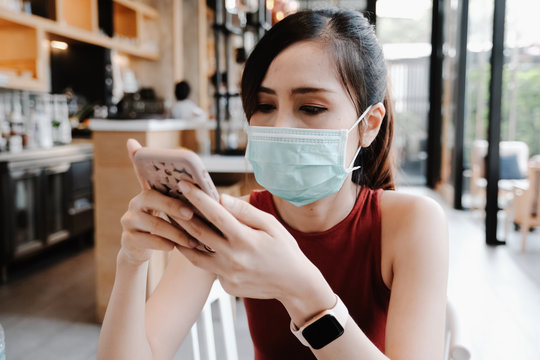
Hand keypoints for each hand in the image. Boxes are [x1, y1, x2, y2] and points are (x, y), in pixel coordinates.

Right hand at [119, 139, 197, 265]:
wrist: (142, 250)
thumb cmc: (166, 227)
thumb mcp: (173, 212)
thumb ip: (183, 200)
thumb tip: (208, 193)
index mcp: (148, 192)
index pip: (141, 171)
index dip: (135, 156)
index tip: (134, 144)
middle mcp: (135, 203)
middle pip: (151, 198)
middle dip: (173, 206)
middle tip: (191, 213)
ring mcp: (129, 221)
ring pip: (153, 224)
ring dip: (176, 232)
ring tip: (193, 240)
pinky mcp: (128, 239)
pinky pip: (148, 241)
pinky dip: (165, 244)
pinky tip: (176, 248)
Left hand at [174, 181, 325, 304]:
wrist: (294, 284)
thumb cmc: (285, 250)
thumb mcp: (271, 225)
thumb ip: (245, 212)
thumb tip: (221, 198)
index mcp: (244, 239)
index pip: (214, 213)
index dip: (197, 197)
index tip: (183, 184)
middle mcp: (232, 258)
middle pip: (198, 233)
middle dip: (181, 214)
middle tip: (169, 202)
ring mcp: (227, 275)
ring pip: (195, 254)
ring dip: (182, 237)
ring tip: (173, 223)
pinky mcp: (226, 286)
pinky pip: (210, 268)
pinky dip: (203, 255)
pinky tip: (199, 245)